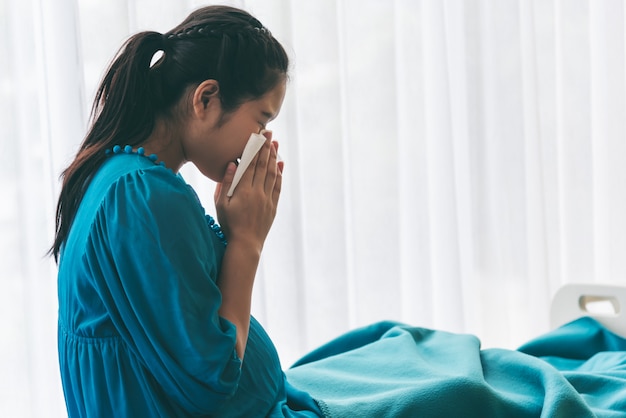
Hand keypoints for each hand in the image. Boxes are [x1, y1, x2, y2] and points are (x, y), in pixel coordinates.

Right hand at [214, 132, 282, 250]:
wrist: (245, 244)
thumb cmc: (229, 224)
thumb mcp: (220, 205)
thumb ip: (225, 184)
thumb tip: (231, 165)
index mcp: (243, 191)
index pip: (250, 165)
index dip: (254, 149)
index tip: (257, 136)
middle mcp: (257, 193)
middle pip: (263, 166)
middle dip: (266, 148)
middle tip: (269, 133)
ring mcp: (267, 199)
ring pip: (272, 174)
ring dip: (273, 157)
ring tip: (275, 144)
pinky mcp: (273, 206)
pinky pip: (278, 186)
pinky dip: (279, 174)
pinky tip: (280, 164)